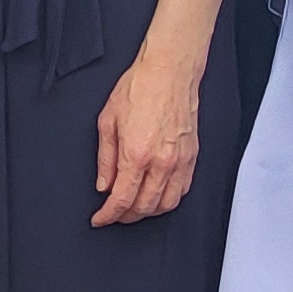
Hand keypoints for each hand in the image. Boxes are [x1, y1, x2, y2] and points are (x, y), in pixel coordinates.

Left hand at [90, 50, 203, 225]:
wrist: (168, 73)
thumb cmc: (138, 89)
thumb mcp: (107, 122)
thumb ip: (105, 159)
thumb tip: (104, 185)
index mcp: (136, 154)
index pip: (121, 199)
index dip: (108, 215)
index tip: (100, 219)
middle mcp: (161, 162)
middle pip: (144, 207)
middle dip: (126, 217)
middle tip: (114, 215)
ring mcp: (179, 161)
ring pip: (166, 204)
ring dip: (148, 212)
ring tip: (134, 209)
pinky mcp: (192, 157)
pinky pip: (182, 190)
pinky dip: (168, 200)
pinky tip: (157, 197)